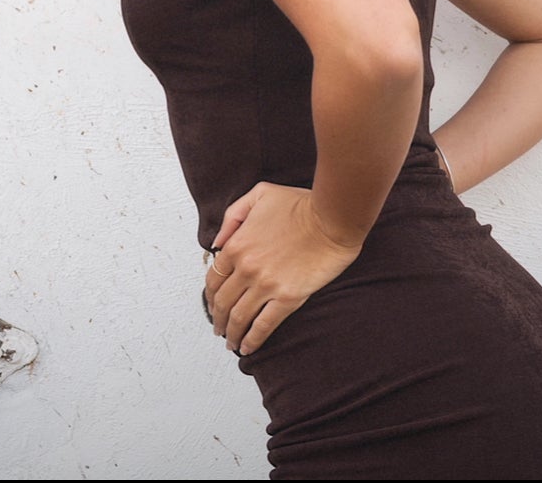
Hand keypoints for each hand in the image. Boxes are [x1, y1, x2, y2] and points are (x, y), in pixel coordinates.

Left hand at [204, 182, 363, 355]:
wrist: (332, 218)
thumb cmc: (300, 204)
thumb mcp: (259, 194)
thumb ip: (233, 215)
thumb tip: (218, 240)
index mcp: (237, 244)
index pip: (214, 278)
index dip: (210, 296)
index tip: (212, 305)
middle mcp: (246, 268)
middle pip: (223, 302)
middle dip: (218, 320)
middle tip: (219, 330)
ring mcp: (266, 285)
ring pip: (239, 317)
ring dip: (232, 334)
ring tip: (231, 343)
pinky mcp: (288, 298)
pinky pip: (264, 325)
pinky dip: (253, 340)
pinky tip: (249, 347)